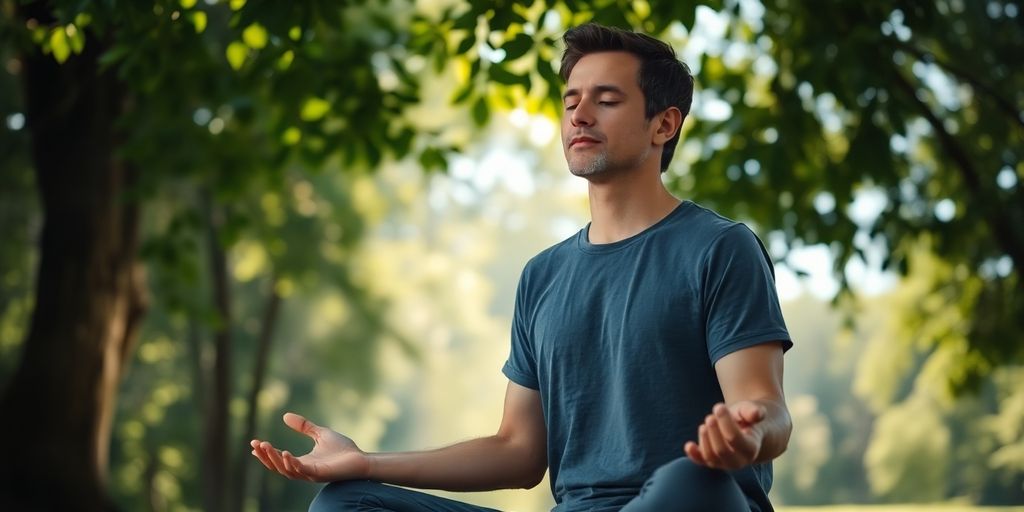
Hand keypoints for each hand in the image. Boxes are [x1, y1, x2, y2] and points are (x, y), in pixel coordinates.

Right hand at [250, 412, 369, 481]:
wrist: (361, 459)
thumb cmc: (343, 449)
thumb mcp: (320, 433)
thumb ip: (304, 427)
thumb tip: (284, 416)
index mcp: (303, 462)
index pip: (279, 460)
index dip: (265, 453)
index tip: (254, 443)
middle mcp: (304, 470)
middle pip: (278, 467)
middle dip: (266, 456)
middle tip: (256, 444)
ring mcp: (311, 474)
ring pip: (286, 470)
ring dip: (274, 459)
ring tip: (266, 446)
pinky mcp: (319, 475)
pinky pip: (301, 471)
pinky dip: (291, 463)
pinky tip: (284, 453)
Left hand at [683, 401, 765, 469]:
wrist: (746, 430)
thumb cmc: (747, 418)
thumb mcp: (751, 411)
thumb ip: (753, 412)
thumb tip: (757, 413)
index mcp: (751, 449)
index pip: (734, 439)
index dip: (725, 422)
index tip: (719, 406)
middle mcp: (738, 461)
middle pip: (721, 451)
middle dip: (713, 431)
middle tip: (710, 416)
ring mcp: (724, 463)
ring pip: (710, 456)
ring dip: (704, 438)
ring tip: (705, 423)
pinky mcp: (711, 461)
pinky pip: (701, 461)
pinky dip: (693, 454)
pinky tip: (689, 445)